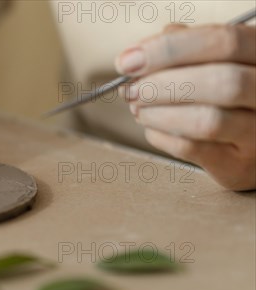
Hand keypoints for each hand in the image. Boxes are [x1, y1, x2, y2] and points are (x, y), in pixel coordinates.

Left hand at [116, 24, 255, 190]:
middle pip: (220, 82)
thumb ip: (183, 47)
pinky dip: (160, 136)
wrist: (252, 144)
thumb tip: (136, 55)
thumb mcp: (213, 60)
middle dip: (161, 85)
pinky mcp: (238, 165)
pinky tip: (151, 128)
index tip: (128, 61)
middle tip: (130, 89)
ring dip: (158, 113)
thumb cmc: (226, 94)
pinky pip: (192, 148)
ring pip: (207, 121)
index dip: (169, 49)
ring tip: (137, 108)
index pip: (223, 42)